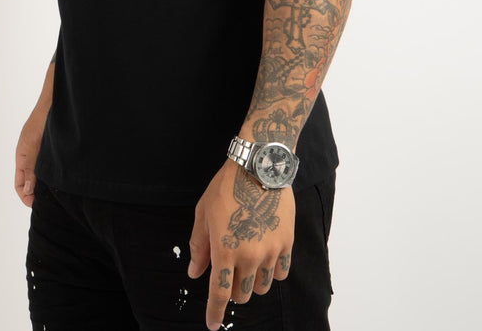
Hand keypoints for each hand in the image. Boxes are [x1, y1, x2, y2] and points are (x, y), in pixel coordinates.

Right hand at [14, 106, 47, 206]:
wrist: (56, 102)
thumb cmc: (41, 121)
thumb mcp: (34, 147)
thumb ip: (30, 168)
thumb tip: (27, 191)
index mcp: (21, 157)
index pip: (19, 184)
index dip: (25, 196)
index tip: (36, 205)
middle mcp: (31, 156)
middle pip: (30, 182)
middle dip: (36, 193)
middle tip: (49, 202)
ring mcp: (41, 152)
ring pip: (41, 175)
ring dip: (46, 184)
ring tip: (57, 193)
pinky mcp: (53, 149)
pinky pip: (50, 167)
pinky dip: (54, 174)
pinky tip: (64, 178)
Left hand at [188, 160, 294, 330]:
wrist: (258, 166)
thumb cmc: (226, 187)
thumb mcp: (203, 214)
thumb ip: (199, 246)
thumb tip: (194, 273)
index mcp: (224, 249)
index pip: (218, 294)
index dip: (214, 312)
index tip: (211, 324)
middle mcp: (249, 255)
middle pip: (241, 294)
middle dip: (233, 290)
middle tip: (229, 273)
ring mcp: (270, 251)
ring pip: (261, 287)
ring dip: (252, 281)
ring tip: (248, 259)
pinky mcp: (286, 243)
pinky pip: (280, 273)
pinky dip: (272, 271)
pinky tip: (266, 256)